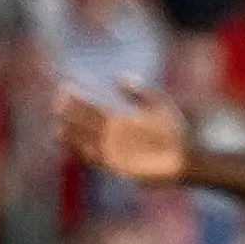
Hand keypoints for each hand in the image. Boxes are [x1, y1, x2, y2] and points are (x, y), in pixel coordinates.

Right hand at [60, 82, 187, 181]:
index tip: (65, 88)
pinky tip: (80, 147)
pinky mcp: (119, 166)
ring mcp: (115, 150)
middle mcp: (114, 135)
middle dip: (71, 114)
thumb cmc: (175, 131)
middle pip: (85, 123)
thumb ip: (141, 93)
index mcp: (121, 120)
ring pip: (86, 141)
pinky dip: (88, 155)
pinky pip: (99, 161)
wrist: (187, 157)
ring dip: (72, 136)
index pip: (93, 108)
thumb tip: (119, 76)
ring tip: (58, 127)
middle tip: (57, 103)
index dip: (78, 99)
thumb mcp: (159, 106)